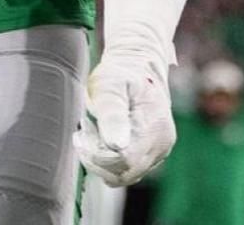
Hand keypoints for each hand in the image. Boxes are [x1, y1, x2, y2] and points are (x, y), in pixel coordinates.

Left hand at [75, 44, 175, 185]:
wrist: (139, 68)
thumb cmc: (120, 74)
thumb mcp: (109, 86)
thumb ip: (112, 114)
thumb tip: (117, 145)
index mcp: (153, 126)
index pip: (124, 160)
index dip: (98, 154)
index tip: (83, 133)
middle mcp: (161, 143)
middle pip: (124, 172)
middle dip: (97, 158)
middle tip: (84, 132)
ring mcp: (160, 151)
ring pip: (125, 175)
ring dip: (102, 161)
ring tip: (92, 133)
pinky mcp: (154, 155)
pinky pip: (129, 171)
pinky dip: (111, 162)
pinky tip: (102, 141)